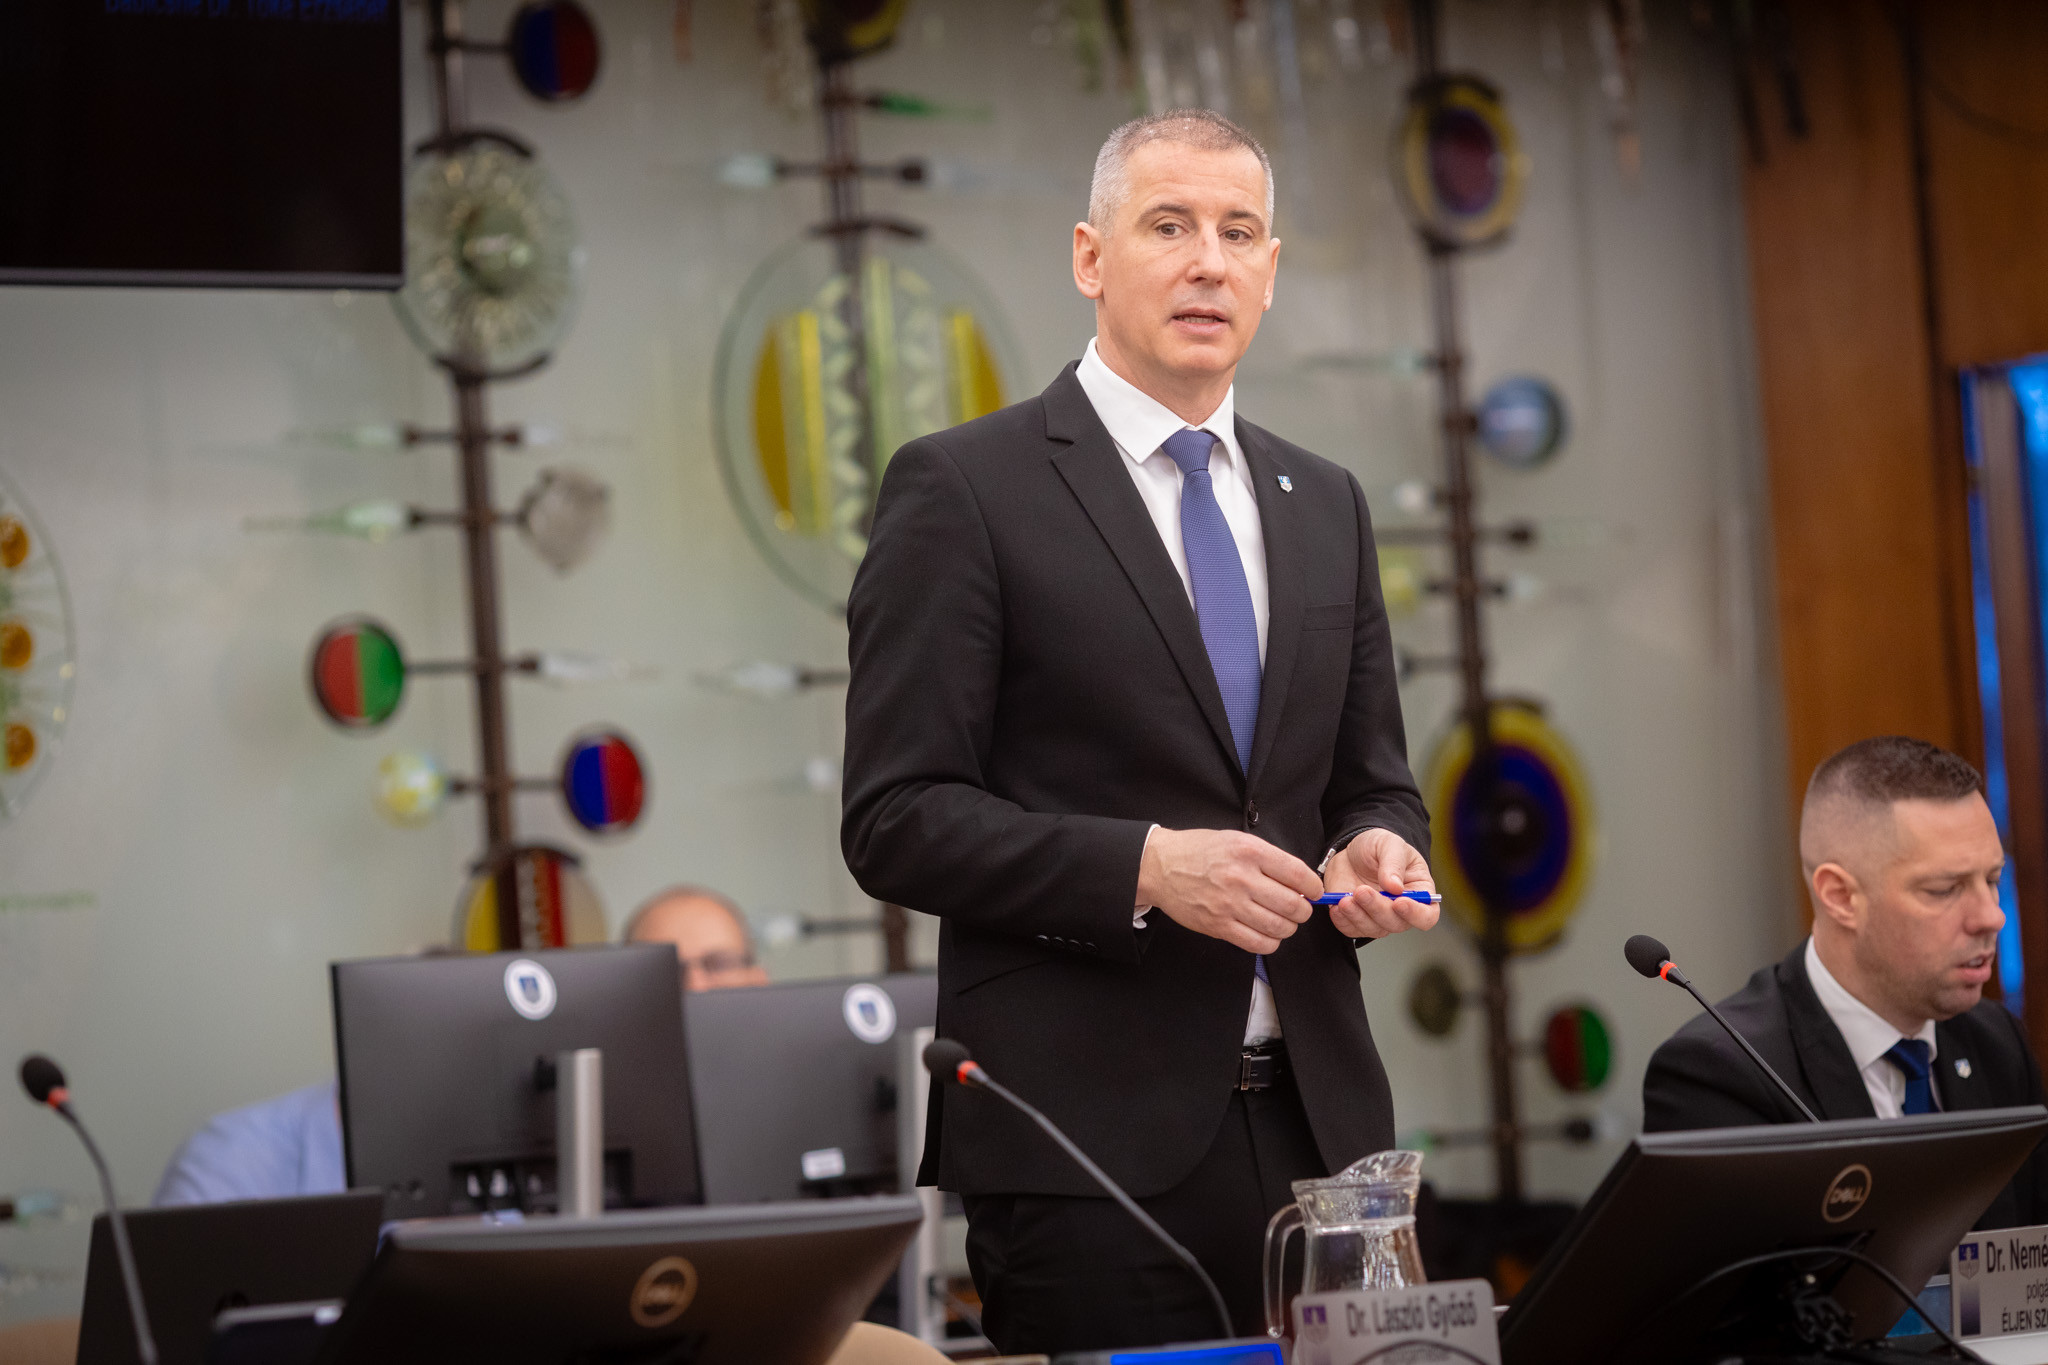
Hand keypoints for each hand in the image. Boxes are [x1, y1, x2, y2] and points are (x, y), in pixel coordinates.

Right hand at [1136, 827, 1322, 953]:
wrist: (1160, 867)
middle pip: (1293, 905)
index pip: (1298, 874)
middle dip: (1303, 910)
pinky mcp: (1219, 926)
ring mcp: (1229, 904)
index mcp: (1249, 852)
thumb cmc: (1198, 852)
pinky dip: (1270, 942)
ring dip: (1288, 927)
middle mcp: (1241, 878)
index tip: (1314, 892)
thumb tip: (1300, 882)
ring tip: (1282, 921)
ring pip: (1279, 927)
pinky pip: (1257, 943)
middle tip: (1299, 908)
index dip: (1314, 887)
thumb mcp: (1236, 840)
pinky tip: (1265, 933)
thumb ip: (1268, 859)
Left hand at [1323, 829, 1436, 938]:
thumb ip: (1393, 863)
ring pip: (1373, 929)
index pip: (1426, 915)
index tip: (1399, 902)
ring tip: (1346, 899)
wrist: (1351, 851)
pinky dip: (1343, 921)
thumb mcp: (1389, 844)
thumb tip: (1395, 887)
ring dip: (1358, 916)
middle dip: (1378, 909)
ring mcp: (1378, 917)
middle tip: (1362, 891)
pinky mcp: (1356, 919)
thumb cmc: (1377, 847)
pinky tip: (1336, 906)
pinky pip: (1351, 929)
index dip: (1415, 914)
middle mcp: (1401, 911)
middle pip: (1397, 924)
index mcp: (1419, 893)